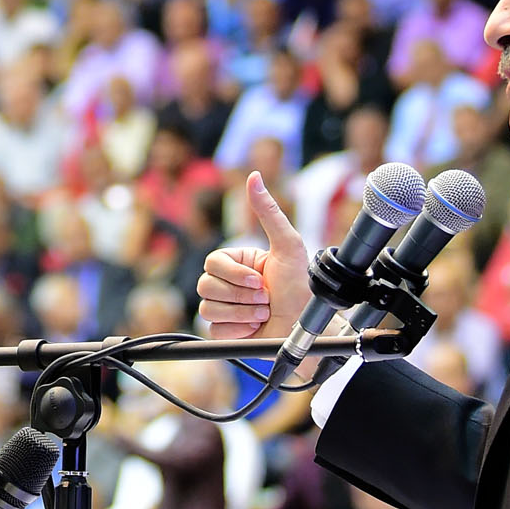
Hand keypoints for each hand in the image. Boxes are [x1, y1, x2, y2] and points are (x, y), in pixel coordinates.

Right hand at [197, 173, 311, 340]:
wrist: (304, 330)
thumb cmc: (299, 289)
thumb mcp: (288, 246)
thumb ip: (269, 211)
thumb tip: (254, 177)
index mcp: (239, 262)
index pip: (212, 262)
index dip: (234, 274)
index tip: (258, 281)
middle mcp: (228, 283)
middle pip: (205, 286)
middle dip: (240, 296)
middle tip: (265, 299)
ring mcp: (223, 308)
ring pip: (208, 309)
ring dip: (242, 314)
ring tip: (263, 313)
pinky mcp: (223, 332)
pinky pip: (214, 329)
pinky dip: (238, 330)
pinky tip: (255, 327)